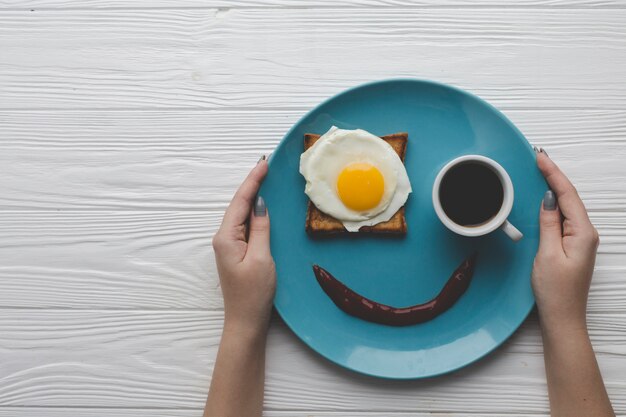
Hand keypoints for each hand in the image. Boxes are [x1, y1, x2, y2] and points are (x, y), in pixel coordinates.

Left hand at [212, 158, 275, 332]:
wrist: (245, 321)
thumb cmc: (254, 293)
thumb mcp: (262, 258)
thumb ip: (261, 229)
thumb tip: (261, 205)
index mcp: (227, 237)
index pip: (240, 202)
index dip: (252, 181)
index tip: (263, 163)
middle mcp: (223, 238)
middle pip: (238, 204)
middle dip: (251, 184)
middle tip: (265, 164)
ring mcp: (229, 245)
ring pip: (241, 213)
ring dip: (252, 196)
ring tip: (265, 178)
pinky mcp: (236, 251)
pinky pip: (245, 225)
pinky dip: (254, 211)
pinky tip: (262, 205)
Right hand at [532, 151, 599, 332]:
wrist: (562, 317)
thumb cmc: (556, 291)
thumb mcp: (548, 254)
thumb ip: (549, 224)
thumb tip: (549, 199)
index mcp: (583, 233)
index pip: (568, 195)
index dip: (553, 174)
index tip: (540, 157)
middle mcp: (586, 234)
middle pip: (570, 197)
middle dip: (554, 175)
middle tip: (538, 157)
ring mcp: (579, 240)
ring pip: (567, 206)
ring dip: (554, 187)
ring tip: (540, 171)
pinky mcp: (571, 246)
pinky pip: (563, 218)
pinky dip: (554, 203)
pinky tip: (545, 198)